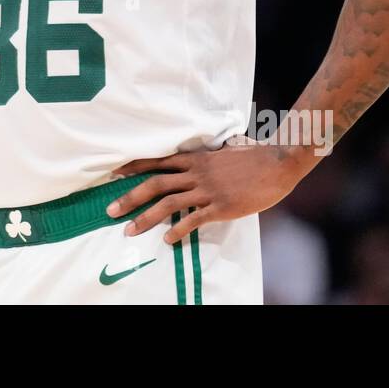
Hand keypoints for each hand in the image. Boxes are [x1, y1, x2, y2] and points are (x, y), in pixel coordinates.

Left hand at [105, 138, 313, 243]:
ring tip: (129, 230)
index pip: (157, 161)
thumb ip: (215, 152)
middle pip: (154, 184)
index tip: (114, 173)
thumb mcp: (228, 147)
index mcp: (195, 158)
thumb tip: (218, 147)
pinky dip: (178, 230)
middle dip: (129, 197)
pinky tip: (167, 240)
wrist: (278, 162)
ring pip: (168, 204)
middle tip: (110, 211)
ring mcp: (207, 190)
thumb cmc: (255, 154)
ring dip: (145, 218)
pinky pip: (193, 220)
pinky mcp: (220, 206)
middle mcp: (196, 173)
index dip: (134, 167)